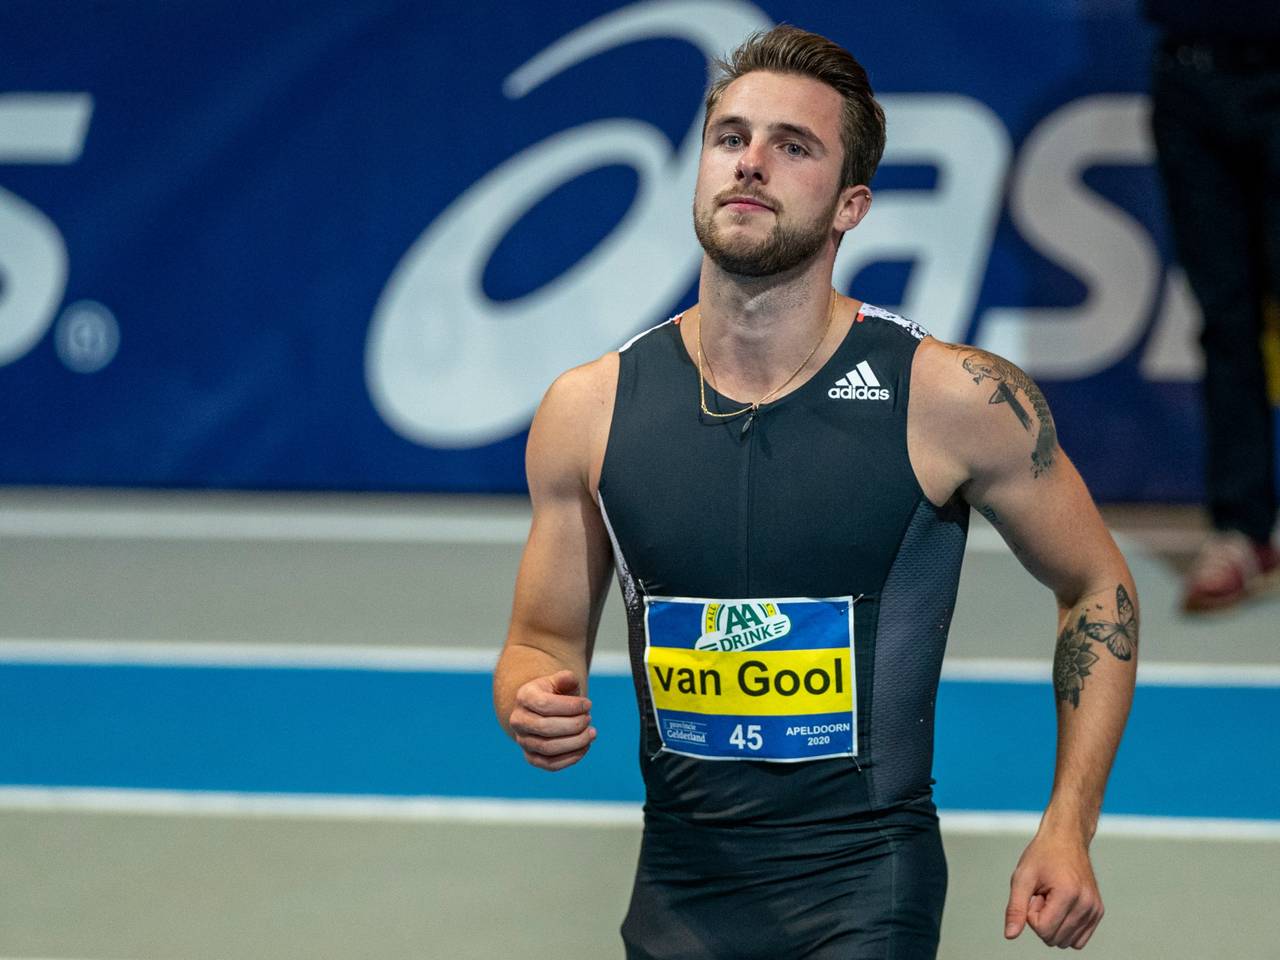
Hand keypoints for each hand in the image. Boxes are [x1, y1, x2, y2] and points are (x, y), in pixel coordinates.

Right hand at [507, 670, 596, 770]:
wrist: (543, 710)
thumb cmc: (555, 693)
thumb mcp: (560, 681)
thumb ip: (566, 678)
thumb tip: (569, 680)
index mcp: (524, 697)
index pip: (545, 704)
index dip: (571, 706)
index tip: (588, 704)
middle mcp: (518, 720)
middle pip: (546, 728)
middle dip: (574, 725)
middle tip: (589, 719)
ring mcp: (523, 741)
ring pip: (548, 748)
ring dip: (575, 743)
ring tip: (592, 733)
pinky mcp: (531, 758)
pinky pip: (550, 764)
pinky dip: (571, 758)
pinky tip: (585, 746)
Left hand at [1004, 832, 1103, 948]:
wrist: (1066, 838)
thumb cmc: (1042, 855)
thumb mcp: (1022, 877)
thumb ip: (1015, 908)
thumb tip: (1010, 935)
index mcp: (1068, 894)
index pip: (1043, 930)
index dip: (1031, 913)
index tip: (1034, 893)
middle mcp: (1087, 905)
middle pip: (1054, 939)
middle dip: (1042, 919)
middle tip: (1043, 893)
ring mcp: (1095, 909)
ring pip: (1066, 942)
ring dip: (1053, 923)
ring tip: (1052, 897)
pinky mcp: (1098, 912)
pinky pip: (1078, 940)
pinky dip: (1065, 928)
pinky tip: (1062, 905)